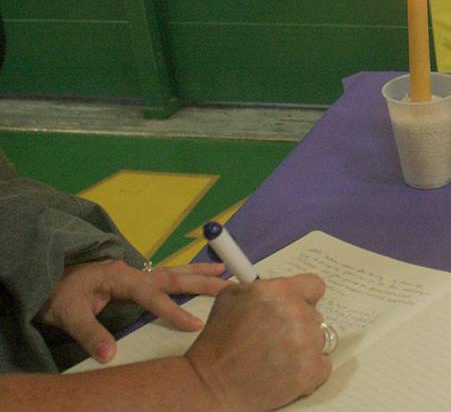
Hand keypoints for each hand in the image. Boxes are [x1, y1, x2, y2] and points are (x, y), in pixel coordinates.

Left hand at [36, 260, 226, 362]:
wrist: (47, 279)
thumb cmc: (58, 294)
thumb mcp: (68, 314)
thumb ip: (90, 332)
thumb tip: (110, 356)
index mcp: (120, 277)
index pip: (152, 296)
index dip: (173, 310)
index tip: (195, 324)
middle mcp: (133, 272)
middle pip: (173, 276)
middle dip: (202, 281)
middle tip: (229, 285)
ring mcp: (136, 273)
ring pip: (174, 272)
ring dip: (199, 272)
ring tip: (224, 270)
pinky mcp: (135, 279)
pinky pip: (167, 276)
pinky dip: (187, 274)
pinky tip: (199, 274)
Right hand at [184, 274, 332, 410]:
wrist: (210, 385)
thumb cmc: (217, 342)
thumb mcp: (231, 298)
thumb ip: (262, 288)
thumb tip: (280, 288)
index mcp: (278, 292)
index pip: (314, 285)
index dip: (304, 298)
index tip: (297, 307)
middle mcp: (296, 313)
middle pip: (315, 315)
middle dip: (299, 325)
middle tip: (276, 338)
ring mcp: (306, 343)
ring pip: (320, 340)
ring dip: (305, 347)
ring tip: (279, 357)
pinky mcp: (310, 370)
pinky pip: (324, 365)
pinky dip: (309, 370)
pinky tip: (287, 372)